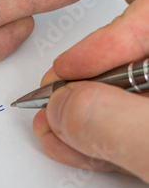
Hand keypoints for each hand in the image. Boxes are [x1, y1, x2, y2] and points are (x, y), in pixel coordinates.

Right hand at [34, 0, 148, 181]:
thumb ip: (114, 122)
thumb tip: (64, 106)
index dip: (104, 40)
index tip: (69, 70)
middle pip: (131, 56)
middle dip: (85, 86)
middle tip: (54, 106)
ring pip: (127, 95)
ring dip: (87, 117)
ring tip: (58, 135)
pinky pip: (133, 126)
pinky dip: (104, 139)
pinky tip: (78, 147)